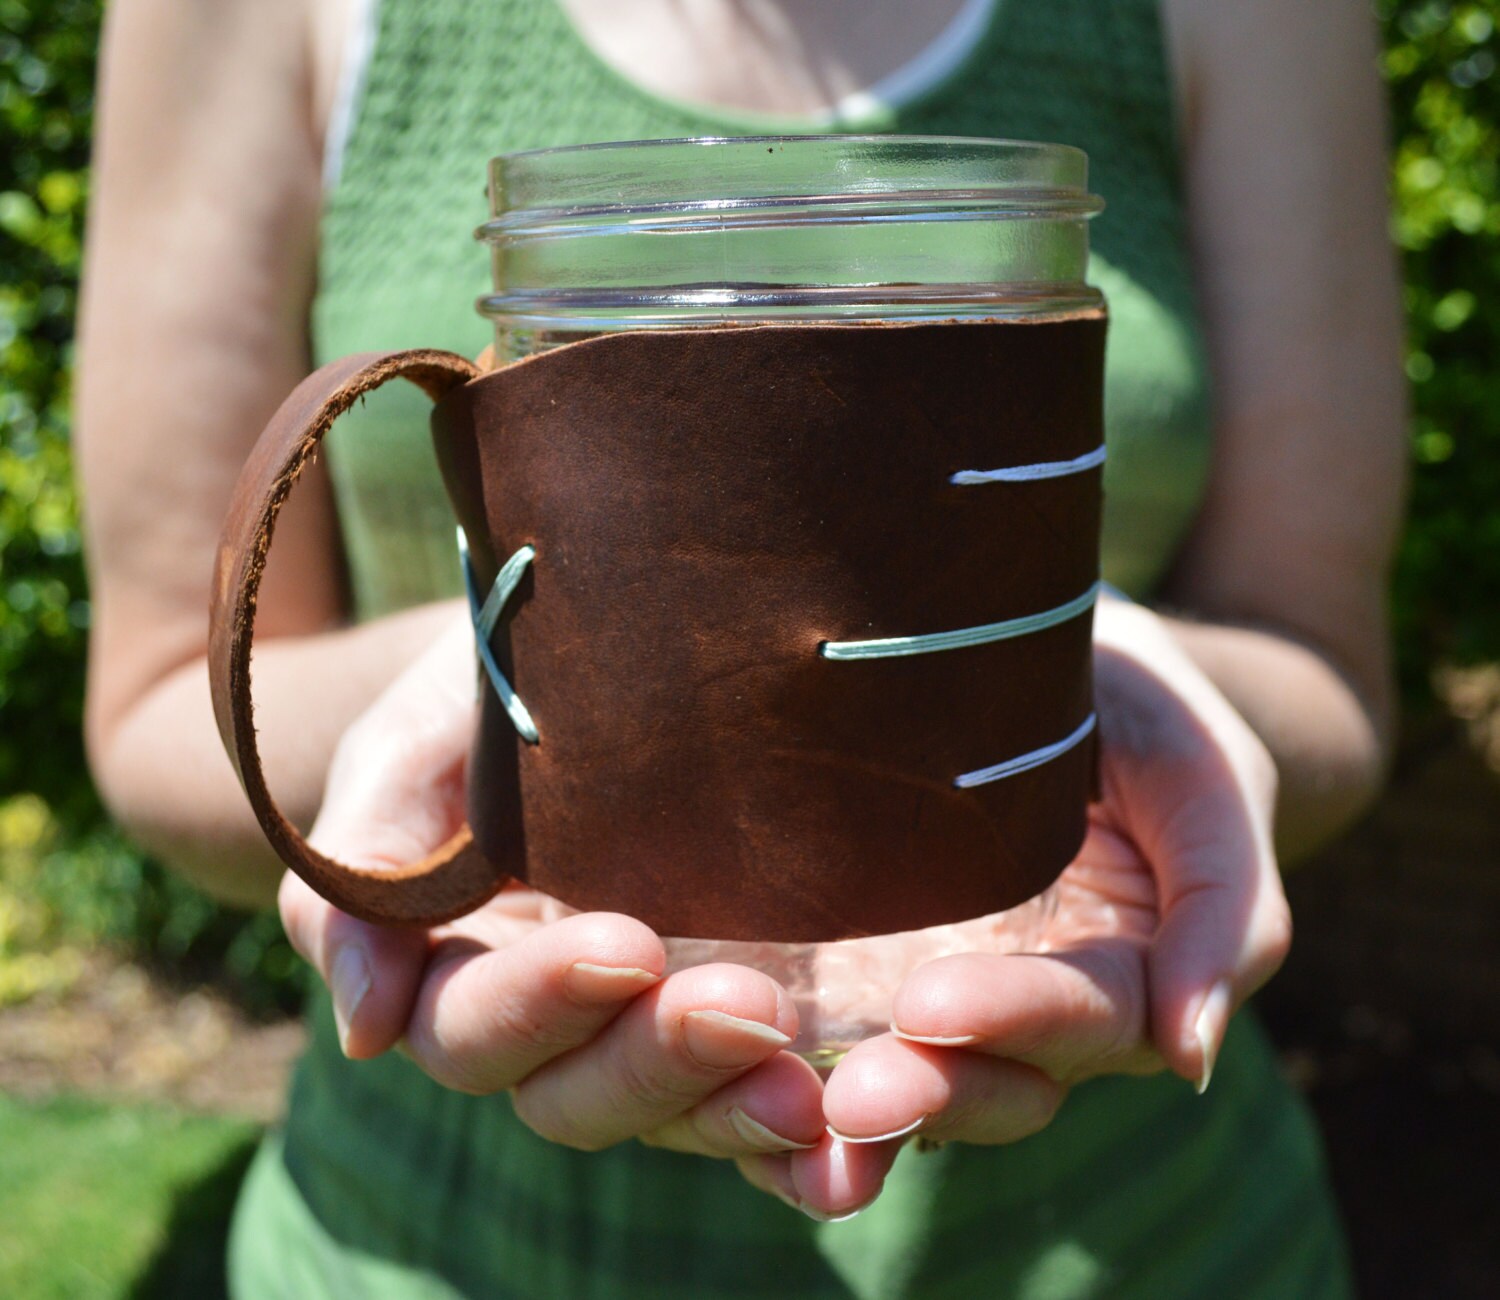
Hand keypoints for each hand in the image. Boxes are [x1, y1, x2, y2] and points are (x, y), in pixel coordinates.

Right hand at [278, 614, 886, 1213]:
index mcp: (460, 967)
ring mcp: (655, 1028)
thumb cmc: (485, 693)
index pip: (475, 1027)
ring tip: (812, 1088)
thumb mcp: (414, 746)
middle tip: (747, 1003)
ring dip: (740, 1110)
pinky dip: (806, 1142)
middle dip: (657, 1061)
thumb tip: (366, 1028)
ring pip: (677, 1116)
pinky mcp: (748, 1021)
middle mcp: (557, 1022)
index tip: (624, 943)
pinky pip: (766, 1107)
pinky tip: (858, 1138)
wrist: (589, 655)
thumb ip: (369, 860)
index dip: (539, 1002)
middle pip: (577, 1096)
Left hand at [738, 596, 1291, 1212]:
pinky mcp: (852, 971)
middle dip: (926, 1091)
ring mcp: (932, 994)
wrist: (1046, 664)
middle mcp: (1021, 1009)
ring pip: (900, 1081)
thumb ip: (1223, 911)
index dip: (1015, 1018)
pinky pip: (820, 1043)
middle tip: (853, 1095)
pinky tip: (718, 1074)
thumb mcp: (1205, 782)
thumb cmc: (1144, 716)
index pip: (1081, 1019)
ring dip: (844, 1105)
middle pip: (987, 1083)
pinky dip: (774, 1075)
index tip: (932, 1003)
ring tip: (783, 1103)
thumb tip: (1190, 1057)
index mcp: (1120, 978)